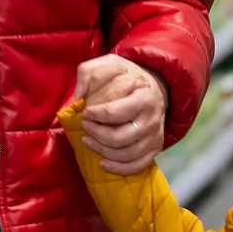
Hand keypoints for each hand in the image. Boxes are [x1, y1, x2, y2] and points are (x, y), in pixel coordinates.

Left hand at [73, 55, 168, 175]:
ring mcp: (155, 136)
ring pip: (126, 154)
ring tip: (88, 141)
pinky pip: (137, 166)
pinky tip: (103, 162)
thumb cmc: (126, 77)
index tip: (85, 112)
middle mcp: (152, 119)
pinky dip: (118, 168)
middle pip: (119, 138)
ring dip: (101, 151)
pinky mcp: (155, 148)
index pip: (115, 113)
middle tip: (84, 126)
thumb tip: (77, 96)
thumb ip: (89, 73)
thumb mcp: (109, 64)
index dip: (95, 116)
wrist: (154, 86)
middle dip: (96, 134)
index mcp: (144, 97)